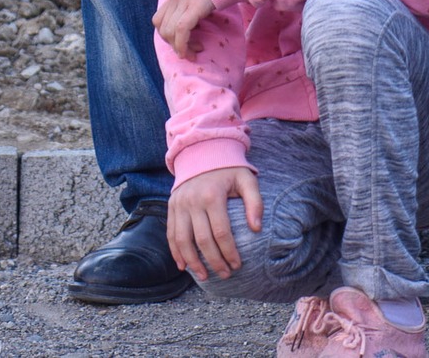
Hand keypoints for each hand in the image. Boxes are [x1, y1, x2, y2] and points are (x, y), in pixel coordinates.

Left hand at [153, 0, 216, 58]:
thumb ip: (191, 5)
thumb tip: (193, 23)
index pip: (159, 20)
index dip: (167, 36)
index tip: (182, 42)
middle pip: (162, 29)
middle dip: (174, 44)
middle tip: (191, 49)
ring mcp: (184, 1)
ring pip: (169, 32)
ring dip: (180, 47)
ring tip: (196, 49)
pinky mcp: (195, 6)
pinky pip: (181, 30)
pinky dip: (183, 45)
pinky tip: (191, 52)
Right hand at [167, 166, 260, 281]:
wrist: (203, 152)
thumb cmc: (229, 169)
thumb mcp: (246, 179)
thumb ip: (255, 201)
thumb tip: (257, 228)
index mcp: (213, 195)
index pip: (221, 232)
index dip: (229, 251)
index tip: (237, 264)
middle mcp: (193, 201)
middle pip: (202, 240)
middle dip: (214, 261)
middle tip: (225, 274)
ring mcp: (179, 205)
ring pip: (182, 241)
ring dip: (192, 262)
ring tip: (204, 276)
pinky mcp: (171, 207)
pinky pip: (171, 234)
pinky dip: (175, 252)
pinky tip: (183, 266)